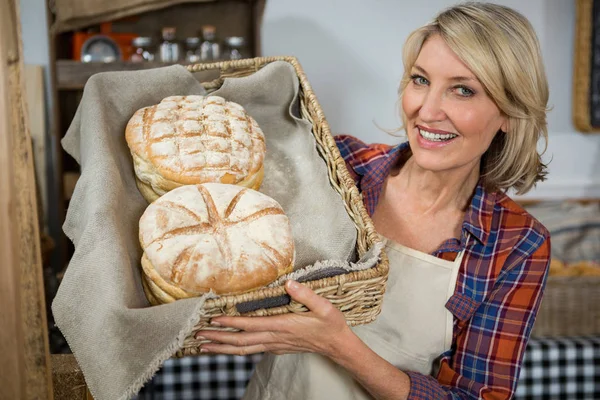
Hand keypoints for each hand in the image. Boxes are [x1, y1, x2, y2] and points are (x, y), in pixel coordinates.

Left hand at [195, 280, 352, 357]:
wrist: (338, 346)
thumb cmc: (330, 325)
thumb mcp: (324, 307)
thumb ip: (306, 295)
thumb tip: (288, 283)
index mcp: (283, 326)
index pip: (251, 325)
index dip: (231, 323)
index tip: (214, 320)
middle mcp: (275, 338)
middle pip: (241, 341)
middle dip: (218, 339)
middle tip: (198, 336)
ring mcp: (275, 345)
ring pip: (243, 349)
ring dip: (222, 348)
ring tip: (204, 346)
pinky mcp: (277, 347)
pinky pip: (251, 350)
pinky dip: (235, 350)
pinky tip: (227, 348)